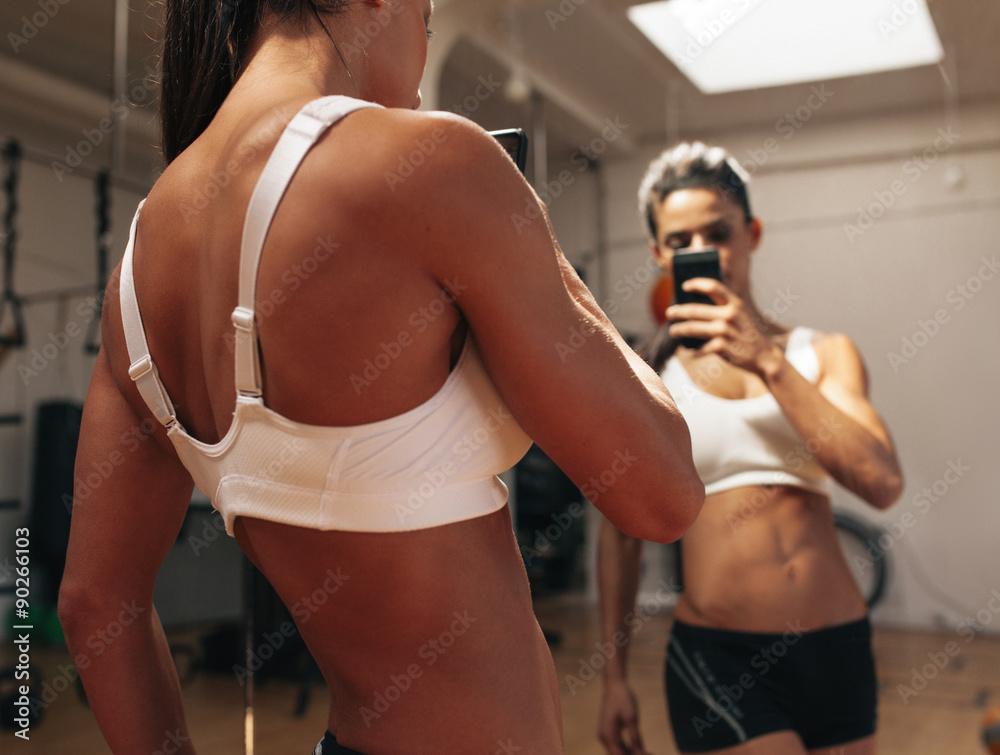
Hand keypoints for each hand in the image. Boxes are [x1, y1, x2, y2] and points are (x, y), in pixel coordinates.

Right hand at [598, 679, 650, 754]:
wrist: (615, 684)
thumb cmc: (623, 698)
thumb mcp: (631, 718)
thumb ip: (635, 737)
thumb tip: (640, 753)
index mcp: (607, 735)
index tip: (648, 754)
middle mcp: (604, 738)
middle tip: (651, 753)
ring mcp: (606, 735)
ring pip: (619, 752)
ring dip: (632, 754)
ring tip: (649, 752)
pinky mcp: (610, 732)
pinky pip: (619, 745)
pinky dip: (629, 749)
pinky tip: (641, 748)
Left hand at [666, 278, 781, 376]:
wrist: (763, 356)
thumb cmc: (745, 334)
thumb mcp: (740, 316)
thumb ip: (722, 309)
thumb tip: (691, 307)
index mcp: (735, 303)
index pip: (714, 287)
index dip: (697, 284)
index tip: (684, 285)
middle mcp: (730, 315)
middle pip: (696, 310)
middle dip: (679, 311)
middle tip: (669, 313)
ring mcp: (726, 331)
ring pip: (694, 328)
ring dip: (680, 330)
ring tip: (673, 331)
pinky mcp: (722, 347)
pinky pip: (701, 347)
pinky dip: (695, 350)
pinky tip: (691, 350)